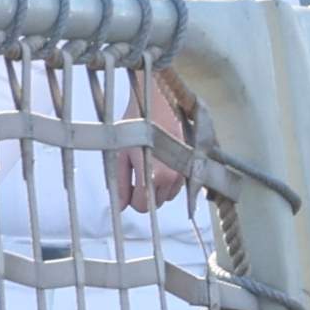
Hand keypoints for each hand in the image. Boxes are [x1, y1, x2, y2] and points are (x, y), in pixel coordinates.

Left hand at [113, 73, 188, 213]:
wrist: (156, 103)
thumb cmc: (134, 125)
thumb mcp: (120, 154)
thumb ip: (119, 183)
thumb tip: (119, 206)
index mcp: (153, 175)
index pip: (143, 206)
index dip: (131, 200)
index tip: (127, 188)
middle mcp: (172, 178)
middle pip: (156, 203)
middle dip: (144, 195)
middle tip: (135, 174)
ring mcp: (183, 172)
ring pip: (168, 196)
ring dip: (157, 189)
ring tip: (148, 167)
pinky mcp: (190, 165)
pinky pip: (178, 186)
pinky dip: (169, 182)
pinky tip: (160, 164)